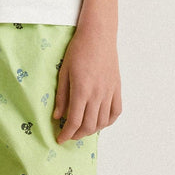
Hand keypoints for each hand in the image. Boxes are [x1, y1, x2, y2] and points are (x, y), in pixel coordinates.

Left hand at [51, 25, 121, 142]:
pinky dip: (108, 121)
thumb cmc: (78, 50)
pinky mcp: (117, 88)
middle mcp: (97, 94)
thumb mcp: (63, 72)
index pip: (74, 121)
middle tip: (69, 135)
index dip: (66, 134)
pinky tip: (100, 122)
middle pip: (89, 125)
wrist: (98, 35)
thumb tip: (57, 116)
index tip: (60, 139)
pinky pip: (116, 111)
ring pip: (103, 121)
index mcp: (82, 90)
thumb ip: (61, 96)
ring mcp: (109, 92)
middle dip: (77, 135)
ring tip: (82, 130)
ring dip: (92, 130)